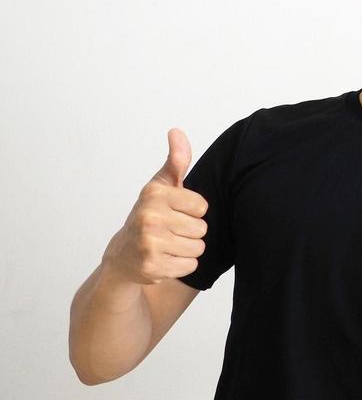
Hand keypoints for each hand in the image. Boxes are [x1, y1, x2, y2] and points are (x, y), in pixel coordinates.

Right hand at [103, 128, 209, 284]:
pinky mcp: (152, 267)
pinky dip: (181, 265)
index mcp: (154, 195)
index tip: (175, 212)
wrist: (122, 256)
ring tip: (167, 245)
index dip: (193, 211)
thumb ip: (176, 161)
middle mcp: (149, 218)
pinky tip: (164, 259)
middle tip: (169, 231)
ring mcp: (149, 244)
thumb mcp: (161, 186)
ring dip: (187, 249)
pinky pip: (190, 266)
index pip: (202, 207)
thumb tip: (177, 131)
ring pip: (198, 248)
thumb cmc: (149, 215)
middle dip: (190, 232)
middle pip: (201, 229)